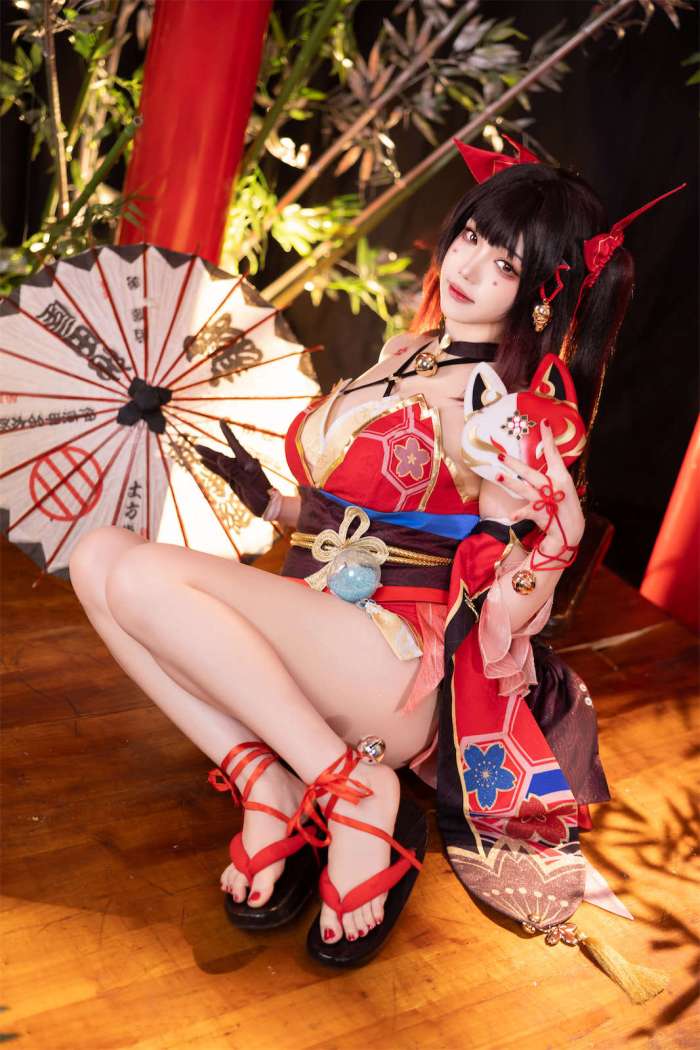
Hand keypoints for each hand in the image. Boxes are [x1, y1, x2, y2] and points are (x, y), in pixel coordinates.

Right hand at [195, 421, 273, 517]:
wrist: (268, 507)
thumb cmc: (262, 495)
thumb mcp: (247, 483)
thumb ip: (234, 471)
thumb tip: (220, 458)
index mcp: (247, 462)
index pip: (234, 444)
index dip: (227, 432)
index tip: (221, 421)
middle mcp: (241, 465)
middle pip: (222, 455)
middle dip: (209, 451)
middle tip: (196, 445)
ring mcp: (237, 472)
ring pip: (220, 463)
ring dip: (208, 458)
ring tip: (196, 450)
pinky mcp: (234, 480)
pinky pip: (221, 472)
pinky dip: (212, 467)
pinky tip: (203, 462)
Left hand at [497, 420, 584, 549]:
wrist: (572, 531)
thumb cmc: (564, 505)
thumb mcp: (562, 486)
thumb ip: (550, 475)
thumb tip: (534, 463)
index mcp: (561, 477)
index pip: (554, 454)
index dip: (548, 439)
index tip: (544, 423)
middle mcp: (554, 486)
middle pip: (531, 472)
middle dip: (515, 464)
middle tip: (500, 456)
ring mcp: (547, 500)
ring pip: (525, 489)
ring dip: (511, 483)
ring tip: (498, 476)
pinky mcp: (542, 515)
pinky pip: (528, 513)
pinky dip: (520, 515)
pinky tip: (512, 517)